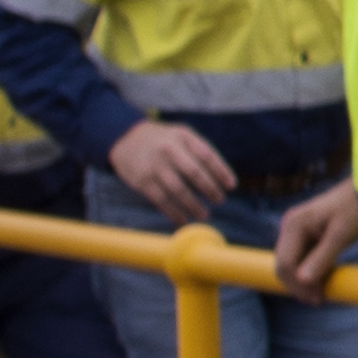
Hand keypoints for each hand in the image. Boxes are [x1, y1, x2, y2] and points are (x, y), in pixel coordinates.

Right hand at [108, 120, 236, 225]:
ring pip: (178, 190)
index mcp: (182, 136)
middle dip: (210, 189)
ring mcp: (154, 165)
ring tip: (204, 215)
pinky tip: (183, 220)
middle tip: (219, 200)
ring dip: (193, 205)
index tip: (231, 186)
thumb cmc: (164, 141)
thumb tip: (223, 180)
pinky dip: (174, 213)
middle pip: (193, 172)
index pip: (207, 155)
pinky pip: (161, 200)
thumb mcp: (181, 136)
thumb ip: (201, 152)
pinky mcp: (142, 181)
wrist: (126, 139)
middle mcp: (168, 149)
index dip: (221, 171)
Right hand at [262, 183, 357, 297]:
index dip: (297, 285)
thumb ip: (321, 258)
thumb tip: (302, 282)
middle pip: (284, 265)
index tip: (316, 299)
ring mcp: (296, 230)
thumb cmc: (356, 209)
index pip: (285, 263)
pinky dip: (309, 271)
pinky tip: (323, 281)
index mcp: (294, 224)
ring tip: (321, 295)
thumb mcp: (341, 235)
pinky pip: (301, 257)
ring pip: (291, 263)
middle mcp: (290, 226)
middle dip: (298, 285)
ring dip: (303, 280)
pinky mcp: (305, 234)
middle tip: (318, 301)